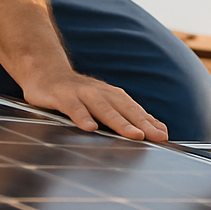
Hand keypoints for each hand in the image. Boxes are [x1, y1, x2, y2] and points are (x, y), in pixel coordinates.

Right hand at [21, 69, 168, 141]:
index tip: (164, 136)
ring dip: (120, 122)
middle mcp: (102, 93)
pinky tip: (90, 128)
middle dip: (142, 124)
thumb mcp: (104, 104)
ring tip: (134, 135)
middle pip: (125, 110)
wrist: (46, 71)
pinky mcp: (62, 96)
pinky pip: (73, 107)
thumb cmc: (79, 94)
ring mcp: (83, 93)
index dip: (150, 123)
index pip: (135, 111)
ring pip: (104, 109)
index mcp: (113, 96)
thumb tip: (157, 130)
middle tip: (156, 137)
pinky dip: (82, 116)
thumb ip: (127, 116)